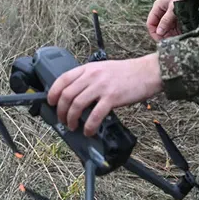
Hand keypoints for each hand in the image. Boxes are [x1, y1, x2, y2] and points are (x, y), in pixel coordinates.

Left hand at [46, 55, 162, 135]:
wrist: (148, 72)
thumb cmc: (127, 72)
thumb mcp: (103, 68)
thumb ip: (89, 78)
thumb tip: (76, 94)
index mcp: (88, 68)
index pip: (63, 79)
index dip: (53, 92)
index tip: (50, 102)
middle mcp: (92, 76)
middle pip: (67, 95)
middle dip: (61, 111)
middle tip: (62, 119)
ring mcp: (101, 87)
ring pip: (77, 105)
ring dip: (71, 120)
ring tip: (73, 127)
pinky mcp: (112, 98)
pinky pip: (95, 115)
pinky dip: (89, 126)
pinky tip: (88, 131)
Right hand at [146, 0, 182, 41]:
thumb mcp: (173, 8)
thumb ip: (166, 20)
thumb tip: (159, 32)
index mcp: (158, 7)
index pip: (150, 23)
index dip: (154, 33)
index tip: (160, 41)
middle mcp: (163, 12)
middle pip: (159, 28)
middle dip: (164, 35)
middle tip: (171, 42)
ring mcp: (170, 15)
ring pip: (167, 29)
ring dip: (171, 35)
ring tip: (178, 39)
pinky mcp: (178, 18)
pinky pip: (175, 28)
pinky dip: (178, 32)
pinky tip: (182, 36)